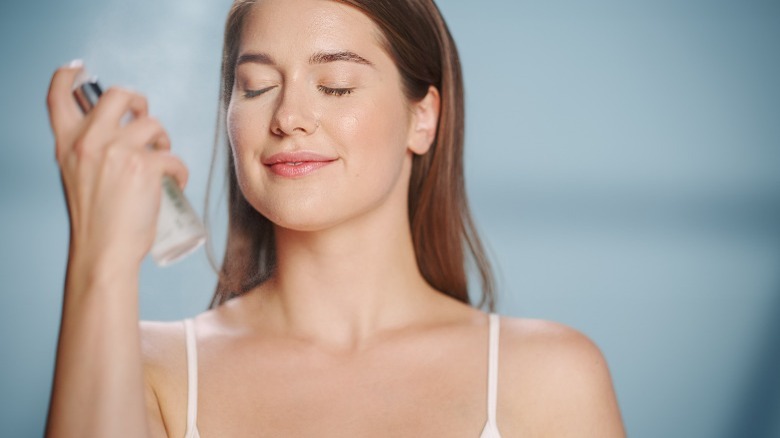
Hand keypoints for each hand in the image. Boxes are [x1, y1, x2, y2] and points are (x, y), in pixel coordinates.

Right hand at [47, 61, 188, 267]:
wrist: (104, 252)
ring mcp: (117, 150)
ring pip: (153, 124)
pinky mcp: (145, 165)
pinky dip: (180, 170)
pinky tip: (175, 184)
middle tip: (144, 118)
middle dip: (138, 101)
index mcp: (67, 144)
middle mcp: (89, 141)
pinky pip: (173, 156)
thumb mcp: (78, 178)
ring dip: (164, 140)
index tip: (77, 68)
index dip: (66, 76)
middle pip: (118, 95)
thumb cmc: (97, 223)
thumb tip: (118, 139)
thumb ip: (89, 154)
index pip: (57, 97)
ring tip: (162, 160)